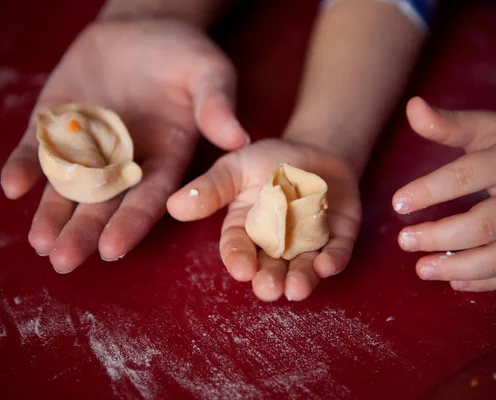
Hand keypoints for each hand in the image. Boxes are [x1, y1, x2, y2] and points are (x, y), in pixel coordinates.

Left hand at [1, 19, 247, 272]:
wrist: (144, 28)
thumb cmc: (186, 55)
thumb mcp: (209, 73)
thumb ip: (217, 105)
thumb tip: (239, 139)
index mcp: (166, 158)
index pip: (148, 197)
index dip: (131, 222)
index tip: (112, 249)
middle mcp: (127, 161)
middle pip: (104, 203)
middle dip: (83, 232)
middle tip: (63, 261)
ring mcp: (90, 144)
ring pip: (69, 186)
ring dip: (52, 214)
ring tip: (39, 242)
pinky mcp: (60, 122)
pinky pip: (41, 149)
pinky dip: (27, 167)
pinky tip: (14, 186)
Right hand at [167, 139, 361, 300]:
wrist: (317, 148)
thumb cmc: (271, 160)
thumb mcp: (236, 167)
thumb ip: (211, 188)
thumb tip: (173, 206)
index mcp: (247, 228)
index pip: (239, 248)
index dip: (239, 259)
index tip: (241, 270)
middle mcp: (277, 243)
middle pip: (271, 266)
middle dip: (269, 279)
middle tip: (269, 289)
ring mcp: (309, 242)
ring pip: (303, 267)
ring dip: (300, 279)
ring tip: (295, 290)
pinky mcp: (339, 237)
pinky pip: (337, 252)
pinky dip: (333, 261)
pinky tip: (326, 266)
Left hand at [393, 97, 495, 290]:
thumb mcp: (485, 127)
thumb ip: (447, 124)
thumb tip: (411, 107)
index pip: (467, 177)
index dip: (429, 191)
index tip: (398, 202)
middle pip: (485, 225)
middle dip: (440, 236)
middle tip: (404, 241)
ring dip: (458, 268)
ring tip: (422, 268)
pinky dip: (483, 283)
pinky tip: (453, 281)